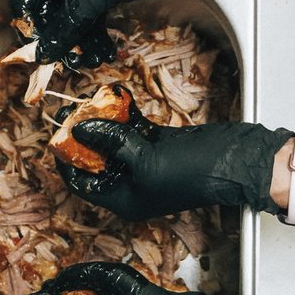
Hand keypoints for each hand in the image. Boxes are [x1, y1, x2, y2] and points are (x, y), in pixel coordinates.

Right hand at [9, 0, 210, 68]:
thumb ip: (68, 24)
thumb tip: (45, 52)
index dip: (29, 27)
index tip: (40, 52)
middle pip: (47, 14)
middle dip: (59, 40)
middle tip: (70, 62)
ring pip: (69, 20)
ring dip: (79, 43)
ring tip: (91, 61)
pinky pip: (88, 19)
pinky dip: (94, 36)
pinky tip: (103, 52)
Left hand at [60, 117, 293, 219]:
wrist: (239, 160)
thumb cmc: (195, 172)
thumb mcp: (145, 159)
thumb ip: (111, 143)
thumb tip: (80, 128)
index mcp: (124, 199)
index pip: (83, 183)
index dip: (66, 161)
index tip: (56, 136)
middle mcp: (131, 183)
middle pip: (96, 158)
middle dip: (83, 135)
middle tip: (70, 111)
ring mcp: (145, 163)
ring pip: (113, 140)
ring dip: (102, 120)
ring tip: (87, 99)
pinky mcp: (159, 144)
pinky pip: (133, 129)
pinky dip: (125, 114)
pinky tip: (116, 94)